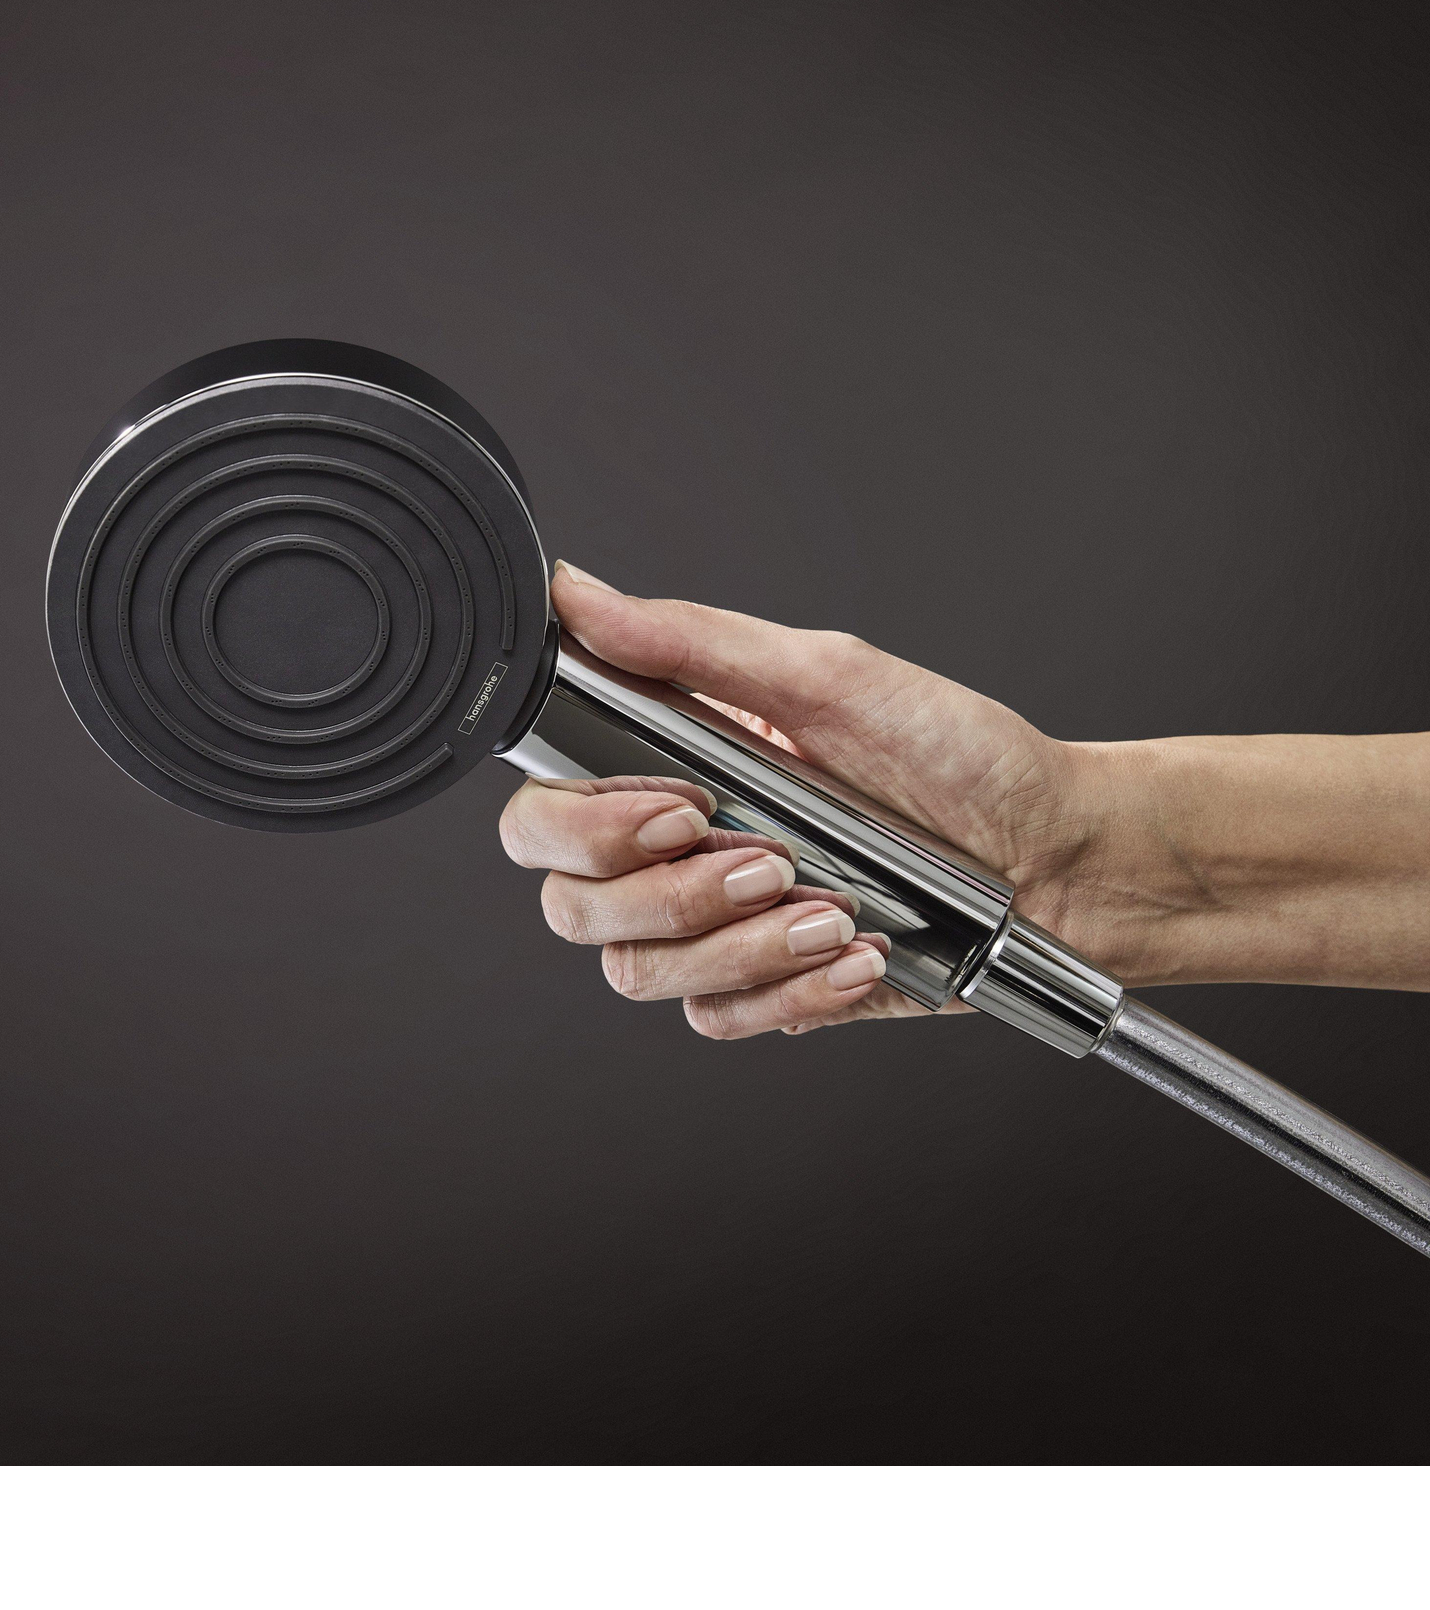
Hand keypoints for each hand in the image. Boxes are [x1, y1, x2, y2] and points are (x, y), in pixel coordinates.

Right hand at [499, 562, 1112, 1037]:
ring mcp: (715, 926)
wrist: (1064, 856)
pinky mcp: (764, 988)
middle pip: (570, 904)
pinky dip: (789, 989)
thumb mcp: (827, 676)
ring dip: (743, 943)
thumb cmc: (962, 756)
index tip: (681, 806)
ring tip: (835, 906)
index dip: (586, 824)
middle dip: (666, 893)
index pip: (546, 811)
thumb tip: (578, 592)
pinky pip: (714, 1016)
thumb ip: (688, 641)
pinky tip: (856, 950)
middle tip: (761, 859)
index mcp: (670, 762)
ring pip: (638, 971)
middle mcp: (675, 849)